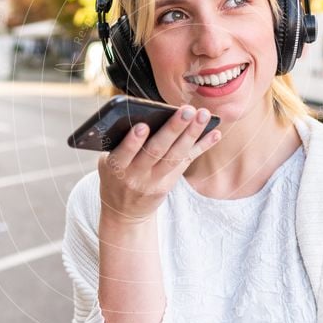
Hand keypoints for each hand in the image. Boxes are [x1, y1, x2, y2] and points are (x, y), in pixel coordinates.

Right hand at [98, 105, 220, 225]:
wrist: (124, 211)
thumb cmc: (115, 175)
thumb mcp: (107, 163)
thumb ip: (119, 144)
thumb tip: (140, 115)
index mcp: (115, 167)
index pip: (123, 154)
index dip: (133, 141)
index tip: (143, 125)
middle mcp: (136, 176)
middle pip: (156, 151)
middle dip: (173, 129)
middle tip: (186, 111)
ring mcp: (154, 181)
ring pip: (175, 156)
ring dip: (191, 134)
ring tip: (203, 114)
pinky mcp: (169, 183)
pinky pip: (186, 161)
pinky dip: (202, 146)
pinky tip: (215, 133)